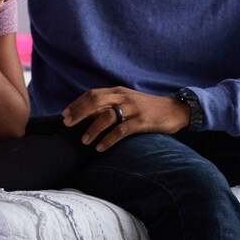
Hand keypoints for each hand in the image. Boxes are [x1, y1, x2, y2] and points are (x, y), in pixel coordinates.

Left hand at [62, 86, 190, 151]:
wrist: (175, 110)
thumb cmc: (148, 108)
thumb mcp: (128, 102)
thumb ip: (111, 105)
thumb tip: (88, 116)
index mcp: (118, 91)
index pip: (92, 94)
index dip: (77, 103)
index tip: (65, 114)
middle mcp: (123, 97)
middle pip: (95, 101)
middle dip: (79, 112)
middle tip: (67, 124)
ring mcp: (133, 108)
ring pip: (107, 116)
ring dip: (92, 128)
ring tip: (84, 140)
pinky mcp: (141, 121)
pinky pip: (121, 130)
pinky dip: (108, 139)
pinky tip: (100, 147)